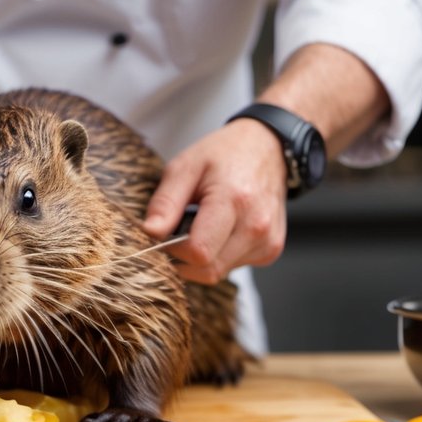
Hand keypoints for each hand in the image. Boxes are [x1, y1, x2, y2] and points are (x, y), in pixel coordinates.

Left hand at [142, 119, 288, 283]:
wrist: (266, 149)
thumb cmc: (223, 154)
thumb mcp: (184, 167)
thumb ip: (165, 202)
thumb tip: (149, 233)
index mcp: (235, 201)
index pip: (199, 252)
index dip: (173, 250)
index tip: (165, 233)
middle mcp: (257, 226)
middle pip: (208, 269)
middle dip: (184, 257)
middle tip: (179, 229)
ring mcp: (268, 241)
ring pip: (219, 272)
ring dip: (202, 257)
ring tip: (203, 224)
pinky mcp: (271, 250)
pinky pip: (233, 267)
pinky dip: (219, 255)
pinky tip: (220, 230)